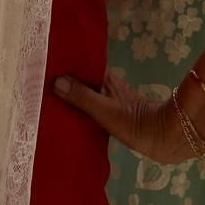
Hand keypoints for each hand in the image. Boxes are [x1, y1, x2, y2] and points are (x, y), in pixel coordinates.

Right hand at [53, 74, 191, 164]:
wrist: (166, 139)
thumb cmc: (137, 123)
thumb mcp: (106, 111)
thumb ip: (83, 97)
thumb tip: (56, 81)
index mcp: (105, 80)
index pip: (80, 66)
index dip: (63, 65)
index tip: (42, 65)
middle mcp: (107, 86)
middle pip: (81, 79)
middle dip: (63, 80)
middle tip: (38, 83)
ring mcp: (111, 100)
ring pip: (86, 92)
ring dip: (71, 94)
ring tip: (48, 98)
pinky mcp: (114, 114)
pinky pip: (91, 106)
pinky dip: (79, 107)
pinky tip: (68, 115)